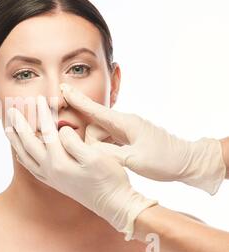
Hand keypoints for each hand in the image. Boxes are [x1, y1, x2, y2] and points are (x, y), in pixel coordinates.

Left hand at [4, 95, 156, 240]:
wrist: (114, 205)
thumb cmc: (109, 179)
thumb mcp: (95, 157)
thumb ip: (73, 142)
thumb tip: (61, 131)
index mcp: (59, 161)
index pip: (46, 131)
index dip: (42, 113)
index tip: (38, 98)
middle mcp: (50, 170)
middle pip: (29, 143)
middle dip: (19, 125)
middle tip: (11, 110)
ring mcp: (51, 178)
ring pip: (26, 156)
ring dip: (16, 141)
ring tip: (8, 129)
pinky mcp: (55, 183)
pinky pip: (32, 168)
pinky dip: (23, 158)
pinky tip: (20, 154)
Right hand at [60, 83, 226, 194]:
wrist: (189, 162)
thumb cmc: (165, 160)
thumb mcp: (135, 160)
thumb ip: (108, 154)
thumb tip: (87, 149)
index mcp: (125, 123)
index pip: (94, 110)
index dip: (76, 100)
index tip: (62, 89)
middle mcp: (123, 123)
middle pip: (93, 128)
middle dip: (91, 142)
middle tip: (107, 157)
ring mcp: (125, 130)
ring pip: (99, 136)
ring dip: (100, 149)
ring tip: (116, 162)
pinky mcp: (127, 139)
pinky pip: (108, 141)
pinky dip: (105, 149)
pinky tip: (111, 160)